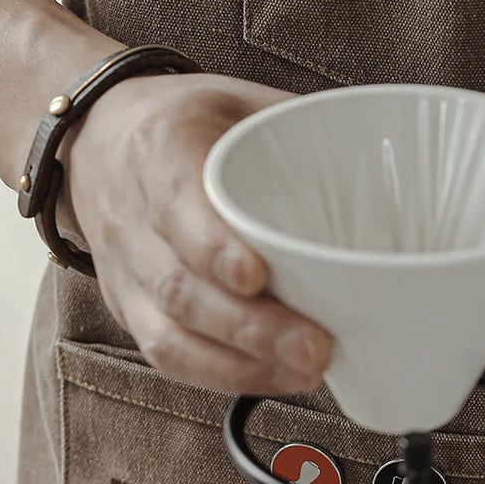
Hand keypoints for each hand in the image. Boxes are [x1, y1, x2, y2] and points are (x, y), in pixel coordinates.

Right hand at [59, 72, 332, 394]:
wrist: (96, 142)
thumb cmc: (184, 127)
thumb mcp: (237, 105)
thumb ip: (299, 136)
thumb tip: (388, 172)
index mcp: (158, 150)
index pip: (176, 205)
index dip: (213, 247)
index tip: (258, 276)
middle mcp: (130, 218)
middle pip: (181, 289)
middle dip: (251, 328)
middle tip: (315, 349)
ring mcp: (126, 274)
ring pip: (172, 336)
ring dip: (243, 365)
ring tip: (305, 372)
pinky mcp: (130, 314)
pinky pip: (171, 359)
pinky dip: (225, 376)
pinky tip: (275, 378)